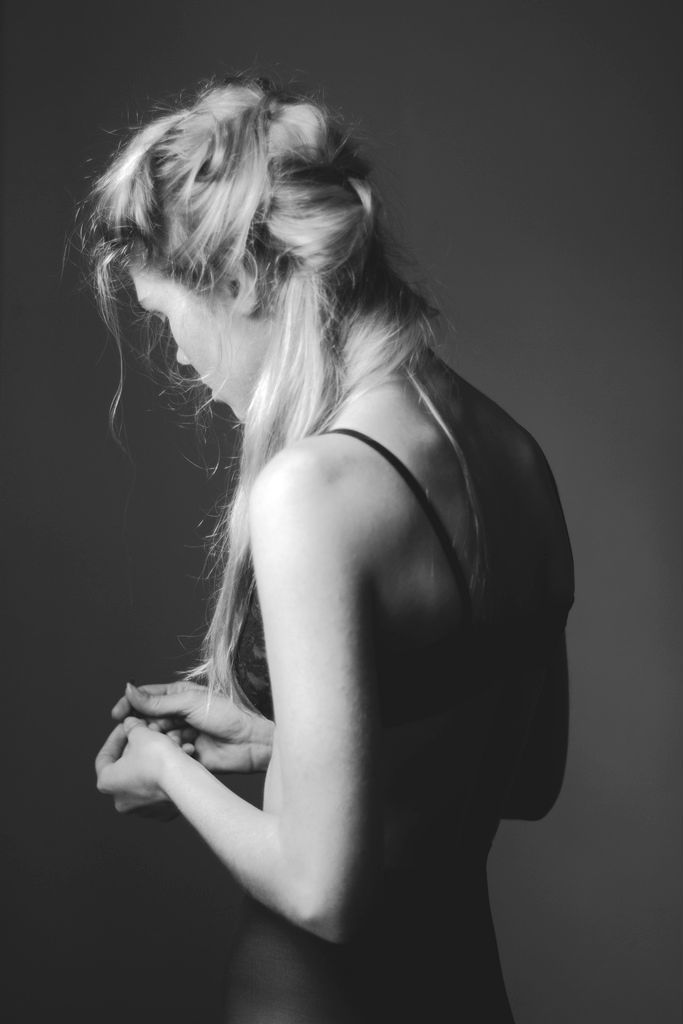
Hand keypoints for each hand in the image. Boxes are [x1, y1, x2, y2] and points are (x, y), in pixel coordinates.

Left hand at [95, 718, 183, 817]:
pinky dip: (168, 770)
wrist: (184, 781)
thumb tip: (131, 724)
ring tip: (169, 741)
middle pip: (127, 766)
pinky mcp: (162, 811)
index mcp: (107, 783)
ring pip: (146, 774)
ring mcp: (142, 808)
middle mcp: (121, 800)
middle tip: (150, 732)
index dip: (116, 737)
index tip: (127, 726)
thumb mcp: (140, 733)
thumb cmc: (157, 759)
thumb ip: (132, 727)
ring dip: (156, 756)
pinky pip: (162, 785)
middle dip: (140, 746)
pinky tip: (179, 755)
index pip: (105, 756)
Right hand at [112, 681, 273, 772]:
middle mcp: (176, 714)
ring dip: (162, 741)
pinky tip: (187, 752)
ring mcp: (179, 734)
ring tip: (179, 741)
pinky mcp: (184, 754)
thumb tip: (128, 690)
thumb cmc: (226, 715)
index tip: (116, 715)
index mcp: (177, 696)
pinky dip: (172, 754)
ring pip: (155, 739)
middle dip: (147, 727)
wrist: (249, 742)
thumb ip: (157, 701)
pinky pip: (166, 755)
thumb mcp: (189, 703)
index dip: (128, 705)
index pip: (144, 697)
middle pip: (146, 720)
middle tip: (156, 732)